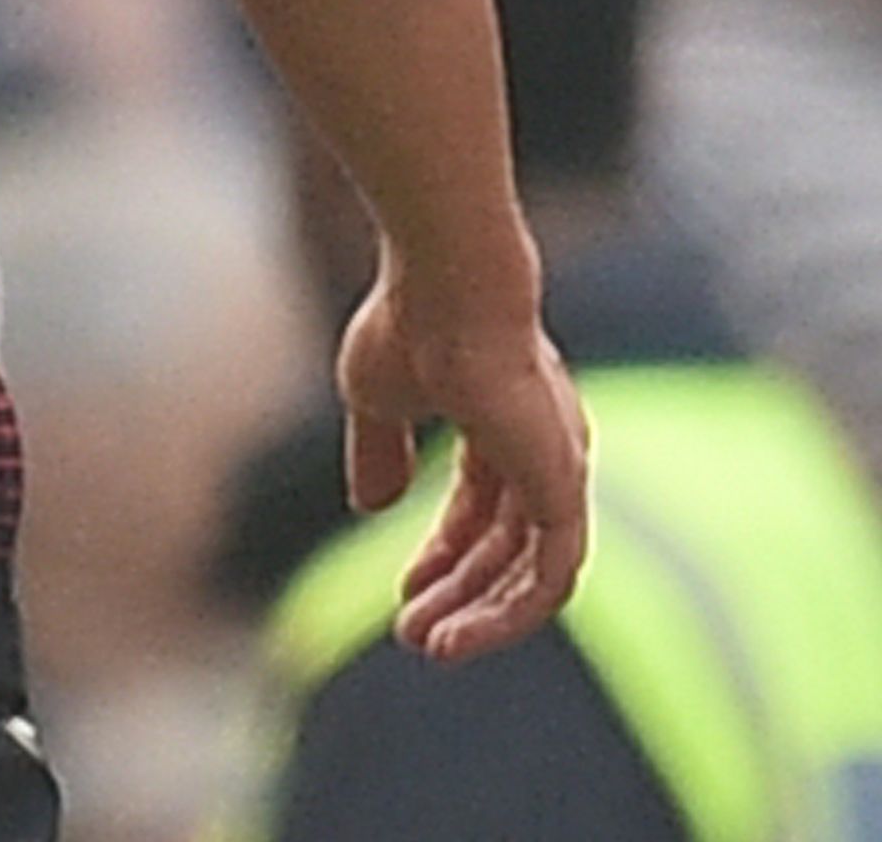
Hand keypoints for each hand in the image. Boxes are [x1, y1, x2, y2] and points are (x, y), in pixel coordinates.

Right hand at [335, 262, 588, 661]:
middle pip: (508, 544)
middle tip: (414, 635)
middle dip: (459, 593)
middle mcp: (545, 448)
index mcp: (505, 420)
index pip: (483, 506)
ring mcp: (559, 469)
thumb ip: (378, 453)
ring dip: (482, 612)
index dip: (444, 552)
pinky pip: (551, 575)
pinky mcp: (563, 489)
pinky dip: (510, 610)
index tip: (403, 587)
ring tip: (429, 644)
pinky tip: (462, 630)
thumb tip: (371, 506)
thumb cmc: (409, 324)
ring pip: (532, 570)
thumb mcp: (376, 398)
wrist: (449, 289)